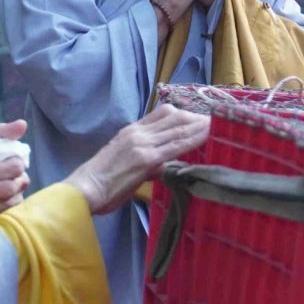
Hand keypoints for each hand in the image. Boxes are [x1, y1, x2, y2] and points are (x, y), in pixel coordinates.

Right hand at [66, 105, 208, 214]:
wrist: (84, 190)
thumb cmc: (99, 182)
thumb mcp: (121, 160)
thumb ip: (142, 157)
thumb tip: (161, 163)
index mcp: (130, 131)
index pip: (162, 114)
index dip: (185, 114)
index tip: (201, 118)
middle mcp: (137, 132)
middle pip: (174, 117)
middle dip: (197, 119)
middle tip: (217, 123)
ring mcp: (142, 144)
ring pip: (178, 129)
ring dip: (200, 127)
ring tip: (219, 127)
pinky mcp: (146, 159)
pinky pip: (175, 146)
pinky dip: (193, 140)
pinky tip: (207, 139)